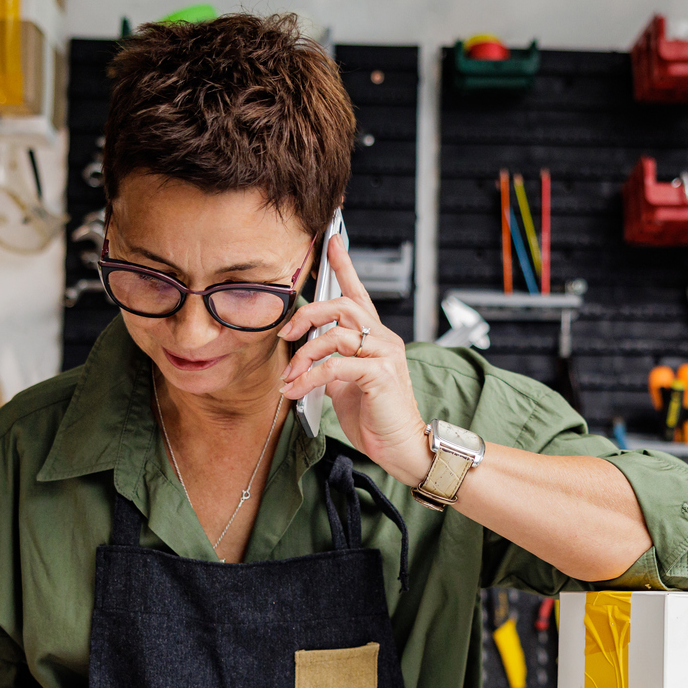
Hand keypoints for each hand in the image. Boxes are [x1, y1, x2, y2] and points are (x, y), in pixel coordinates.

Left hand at [278, 234, 433, 484]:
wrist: (402, 446)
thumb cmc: (377, 416)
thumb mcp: (347, 383)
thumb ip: (333, 362)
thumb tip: (305, 355)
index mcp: (376, 337)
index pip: (359, 293)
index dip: (344, 265)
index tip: (331, 241)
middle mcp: (383, 339)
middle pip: (341, 305)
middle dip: (306, 315)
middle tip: (285, 334)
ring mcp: (384, 354)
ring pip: (334, 334)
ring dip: (303, 355)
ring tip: (289, 377)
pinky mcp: (379, 374)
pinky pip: (335, 365)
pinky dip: (309, 377)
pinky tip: (296, 391)